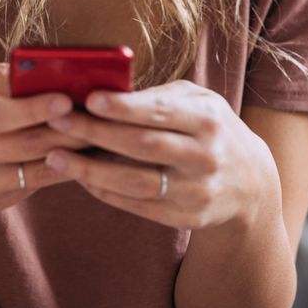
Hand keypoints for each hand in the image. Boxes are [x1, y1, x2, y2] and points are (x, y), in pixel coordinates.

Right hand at [0, 62, 89, 215]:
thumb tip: (33, 69)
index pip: (2, 115)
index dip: (36, 108)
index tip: (67, 98)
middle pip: (27, 145)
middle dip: (67, 130)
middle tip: (100, 116)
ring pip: (35, 171)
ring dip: (71, 154)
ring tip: (98, 136)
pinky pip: (30, 186)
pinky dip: (56, 170)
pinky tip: (76, 155)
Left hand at [44, 78, 276, 229]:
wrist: (252, 183)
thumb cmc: (211, 128)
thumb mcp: (198, 101)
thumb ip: (159, 96)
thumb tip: (105, 90)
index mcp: (207, 118)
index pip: (159, 111)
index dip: (122, 107)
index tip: (88, 100)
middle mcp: (204, 155)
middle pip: (142, 145)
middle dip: (95, 133)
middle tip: (57, 121)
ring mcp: (196, 190)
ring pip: (135, 182)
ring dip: (90, 170)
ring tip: (56, 157)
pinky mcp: (187, 218)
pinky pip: (138, 206)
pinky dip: (105, 192)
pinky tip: (81, 178)